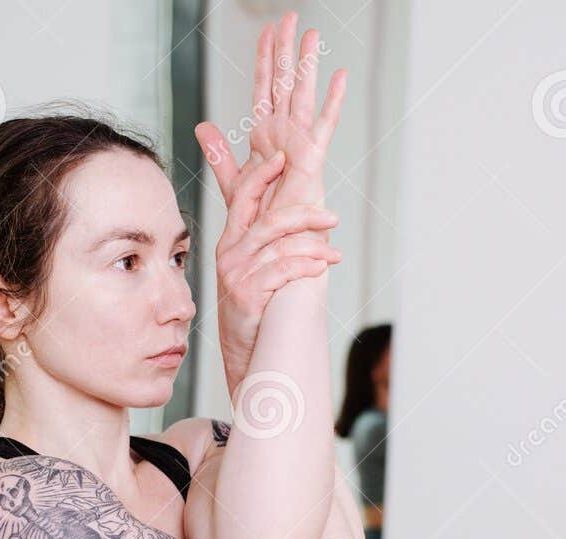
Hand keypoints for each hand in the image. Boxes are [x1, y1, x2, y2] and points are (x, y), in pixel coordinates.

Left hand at [196, 13, 345, 217]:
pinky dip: (332, 101)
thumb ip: (220, 154)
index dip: (264, 60)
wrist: (274, 247)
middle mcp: (284, 134)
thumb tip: (203, 126)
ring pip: (302, 94)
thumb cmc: (259, 221)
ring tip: (312, 34)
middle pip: (283, 82)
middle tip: (290, 17)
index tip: (267, 31)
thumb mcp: (234, 181)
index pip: (263, 89)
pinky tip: (340, 77)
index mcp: (266, 136)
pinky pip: (324, 124)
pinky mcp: (312, 158)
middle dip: (285, 50)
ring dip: (306, 64)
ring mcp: (300, 143)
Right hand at [211, 150, 341, 393]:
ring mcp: (235, 272)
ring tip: (336, 254)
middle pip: (270, 218)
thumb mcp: (252, 270)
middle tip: (333, 217)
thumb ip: (266, 239)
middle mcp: (230, 252)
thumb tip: (293, 214)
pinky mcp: (245, 293)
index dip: (263, 172)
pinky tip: (321, 267)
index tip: (285, 157)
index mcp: (231, 240)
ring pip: (279, 244)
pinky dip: (305, 266)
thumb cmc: (255, 310)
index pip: (243, 194)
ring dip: (314, 246)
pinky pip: (280, 269)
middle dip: (305, 213)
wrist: (245, 354)